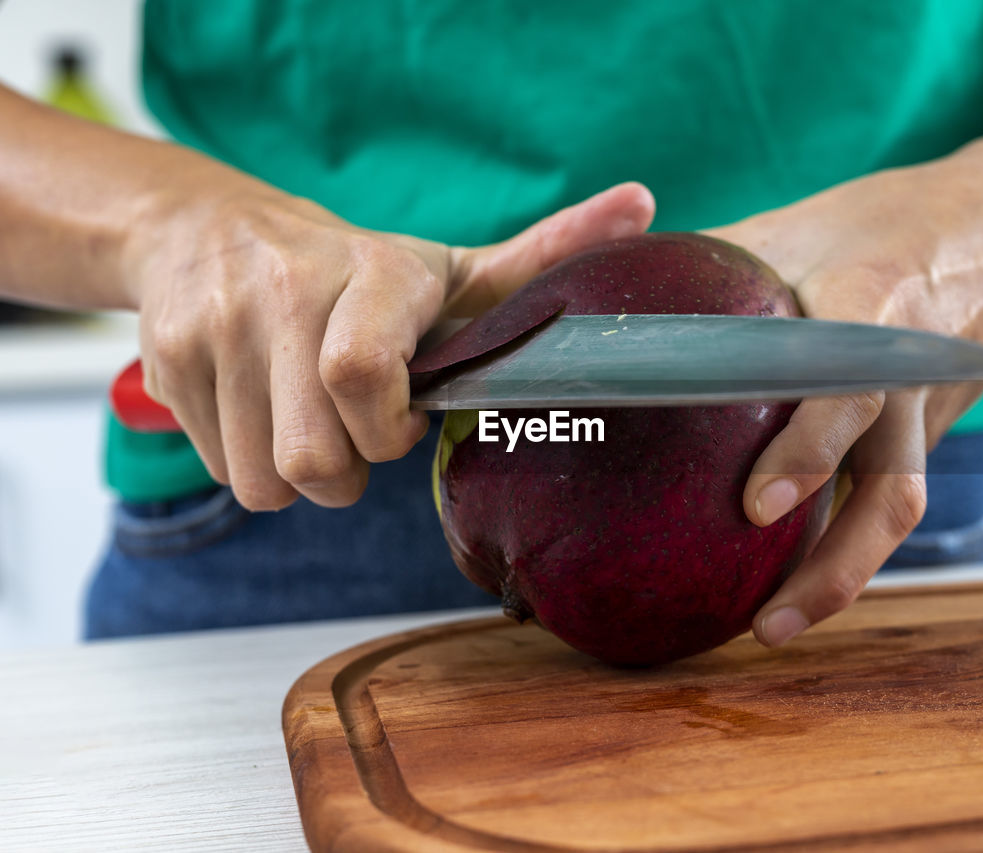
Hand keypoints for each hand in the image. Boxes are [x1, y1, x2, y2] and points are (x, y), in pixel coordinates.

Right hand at [124, 178, 653, 509]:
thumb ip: (545, 255)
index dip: (385, 427)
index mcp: (374, 273)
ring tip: (312, 420)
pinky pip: (219, 469)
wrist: (204, 230)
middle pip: (312, 459)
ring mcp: (217, 326)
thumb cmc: (352, 270)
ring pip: (262, 481)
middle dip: (345, 475)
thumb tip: (642, 208)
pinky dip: (247, 462)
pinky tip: (264, 411)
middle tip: (356, 435)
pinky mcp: (166, 360)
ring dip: (296, 476)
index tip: (399, 419)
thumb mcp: (449, 268)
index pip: (361, 375)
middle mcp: (286, 291)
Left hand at [705, 134, 982, 646]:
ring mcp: (925, 414)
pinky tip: (787, 584)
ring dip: (840, 578)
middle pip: (891, 487)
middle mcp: (910, 373)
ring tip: (770, 627)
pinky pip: (885, 500)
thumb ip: (721, 273)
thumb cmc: (880, 223)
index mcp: (874, 305)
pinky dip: (843, 547)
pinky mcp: (924, 437)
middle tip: (764, 619)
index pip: (847, 387)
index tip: (757, 507)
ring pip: (896, 510)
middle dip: (834, 562)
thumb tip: (614, 316)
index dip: (808, 449)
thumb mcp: (795, 228)